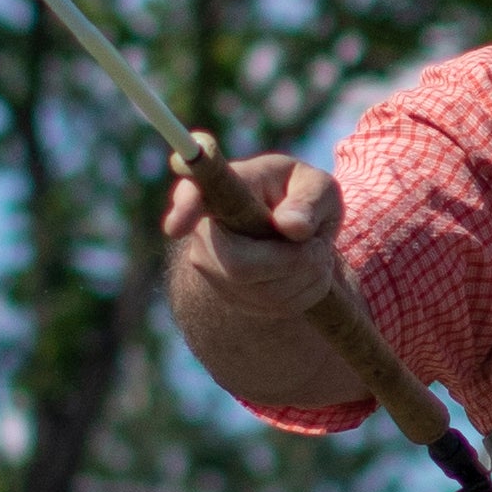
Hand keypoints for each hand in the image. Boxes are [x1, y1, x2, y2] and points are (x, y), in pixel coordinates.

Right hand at [160, 150, 345, 330]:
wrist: (294, 230)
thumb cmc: (300, 196)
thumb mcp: (315, 186)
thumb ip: (309, 200)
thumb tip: (291, 226)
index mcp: (222, 189)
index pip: (192, 198)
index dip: (183, 211)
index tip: (176, 226)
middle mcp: (206, 233)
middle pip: (239, 265)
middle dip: (291, 259)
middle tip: (316, 241)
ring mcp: (213, 270)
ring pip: (266, 291)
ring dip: (307, 273)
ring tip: (313, 249)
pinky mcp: (233, 297)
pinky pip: (278, 306)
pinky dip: (307, 290)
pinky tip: (305, 268)